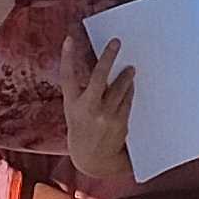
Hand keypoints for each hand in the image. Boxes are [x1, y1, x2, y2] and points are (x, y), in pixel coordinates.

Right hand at [60, 23, 138, 183]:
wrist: (93, 158)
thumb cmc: (82, 130)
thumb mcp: (74, 111)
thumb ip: (82, 92)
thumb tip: (100, 68)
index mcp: (72, 105)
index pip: (67, 76)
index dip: (67, 57)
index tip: (69, 39)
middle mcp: (87, 109)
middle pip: (98, 77)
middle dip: (107, 57)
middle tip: (116, 43)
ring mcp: (105, 116)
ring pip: (118, 88)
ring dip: (126, 76)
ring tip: (131, 68)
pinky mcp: (120, 122)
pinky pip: (127, 100)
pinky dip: (129, 90)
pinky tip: (131, 85)